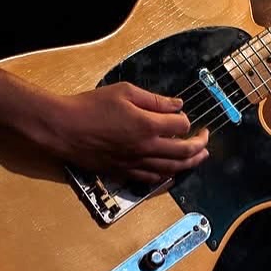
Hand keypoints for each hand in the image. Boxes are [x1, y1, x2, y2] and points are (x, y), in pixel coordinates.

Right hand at [37, 81, 209, 187]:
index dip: (185, 119)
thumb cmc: (91, 106)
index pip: (181, 125)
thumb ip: (155, 100)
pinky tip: (173, 172)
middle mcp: (147, 148)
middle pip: (184, 151)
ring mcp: (136, 163)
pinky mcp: (124, 172)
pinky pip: (153, 178)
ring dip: (190, 163)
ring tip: (200, 157)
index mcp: (148, 125)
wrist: (64, 129)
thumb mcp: (125, 92)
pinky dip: (168, 176)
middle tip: (206, 138)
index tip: (181, 114)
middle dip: (200, 144)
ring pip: (172, 168)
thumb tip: (178, 105)